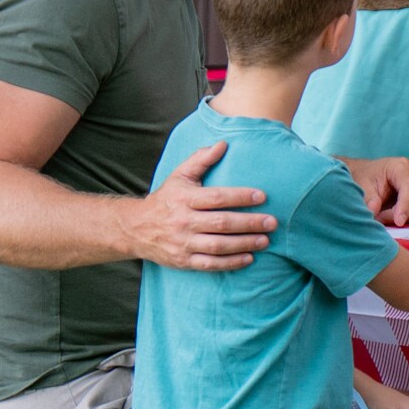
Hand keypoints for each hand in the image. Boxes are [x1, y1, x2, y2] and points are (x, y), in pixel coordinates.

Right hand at [128, 141, 273, 270]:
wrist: (135, 228)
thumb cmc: (166, 199)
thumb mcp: (180, 176)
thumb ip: (201, 159)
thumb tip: (223, 144)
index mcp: (185, 199)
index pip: (217, 198)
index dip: (240, 196)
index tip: (262, 196)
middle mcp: (183, 221)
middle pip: (221, 223)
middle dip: (249, 223)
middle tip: (272, 222)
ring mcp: (183, 243)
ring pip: (218, 246)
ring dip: (244, 244)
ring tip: (266, 240)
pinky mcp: (183, 261)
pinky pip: (210, 264)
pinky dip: (230, 263)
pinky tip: (249, 258)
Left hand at [344, 155, 408, 225]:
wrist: (373, 174)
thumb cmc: (368, 178)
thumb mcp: (362, 186)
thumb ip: (368, 198)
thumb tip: (373, 210)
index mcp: (402, 166)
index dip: (405, 208)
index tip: (398, 222)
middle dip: (402, 214)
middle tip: (383, 216)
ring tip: (392, 214)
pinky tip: (404, 213)